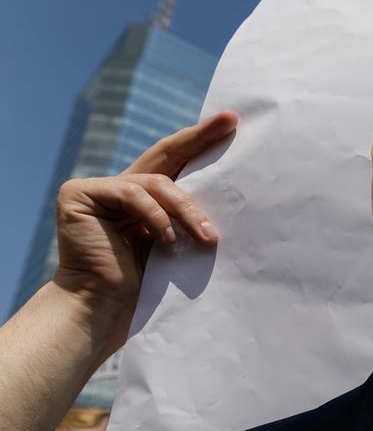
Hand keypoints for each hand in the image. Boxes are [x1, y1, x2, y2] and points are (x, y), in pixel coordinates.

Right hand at [51, 111, 236, 351]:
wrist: (104, 309)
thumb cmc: (146, 286)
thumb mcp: (177, 244)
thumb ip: (188, 217)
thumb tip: (236, 194)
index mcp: (144, 198)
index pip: (176, 161)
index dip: (202, 140)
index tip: (231, 121)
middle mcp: (121, 187)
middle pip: (166, 154)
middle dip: (200, 138)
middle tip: (229, 123)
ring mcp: (97, 189)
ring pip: (156, 183)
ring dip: (187, 209)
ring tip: (207, 237)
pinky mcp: (79, 194)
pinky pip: (132, 195)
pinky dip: (156, 217)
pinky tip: (167, 242)